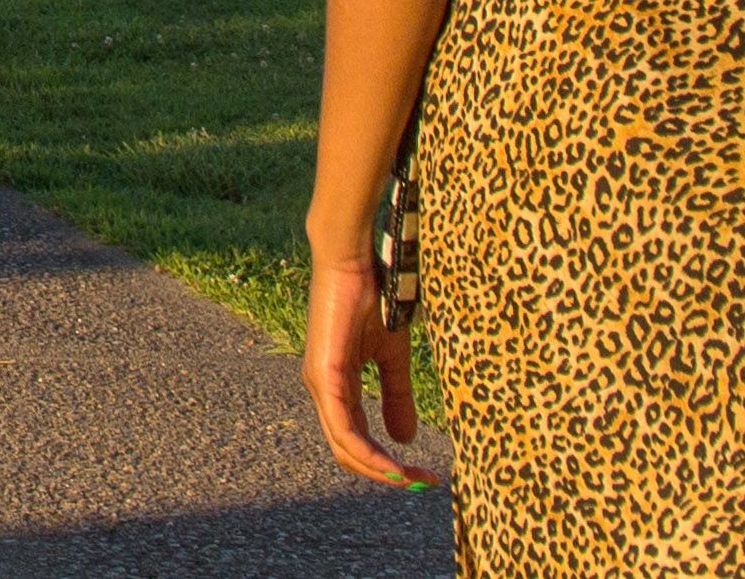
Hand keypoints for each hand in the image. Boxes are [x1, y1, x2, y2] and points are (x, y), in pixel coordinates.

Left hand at [302, 244, 442, 488]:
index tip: (424, 474)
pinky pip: (344, 428)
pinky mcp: (324, 375)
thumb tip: (404, 440)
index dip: (387, 463)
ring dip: (379, 469)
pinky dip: (368, 452)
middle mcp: (323, 391)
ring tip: (410, 479)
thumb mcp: (391, 357)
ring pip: (344, 446)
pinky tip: (391, 466)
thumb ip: (396, 396)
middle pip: (347, 451)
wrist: (354, 262)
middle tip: (421, 482)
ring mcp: (320, 384)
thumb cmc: (370, 300)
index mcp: (337, 387)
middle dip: (384, 473)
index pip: (356, 440)